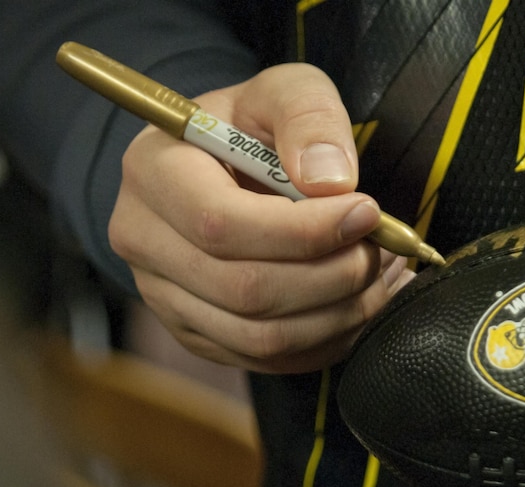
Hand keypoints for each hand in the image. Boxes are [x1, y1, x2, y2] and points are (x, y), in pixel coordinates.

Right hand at [109, 63, 413, 373]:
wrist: (217, 166)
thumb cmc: (249, 125)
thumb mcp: (283, 90)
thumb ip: (309, 117)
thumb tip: (331, 182)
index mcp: (152, 173)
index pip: (222, 225)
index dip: (304, 232)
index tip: (366, 213)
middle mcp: (143, 242)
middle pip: (245, 291)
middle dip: (331, 276)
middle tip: (381, 249)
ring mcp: (164, 297)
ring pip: (259, 337)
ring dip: (337, 314)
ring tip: (379, 276)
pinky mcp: (196, 334)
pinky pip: (266, 358)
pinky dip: (326, 340)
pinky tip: (357, 303)